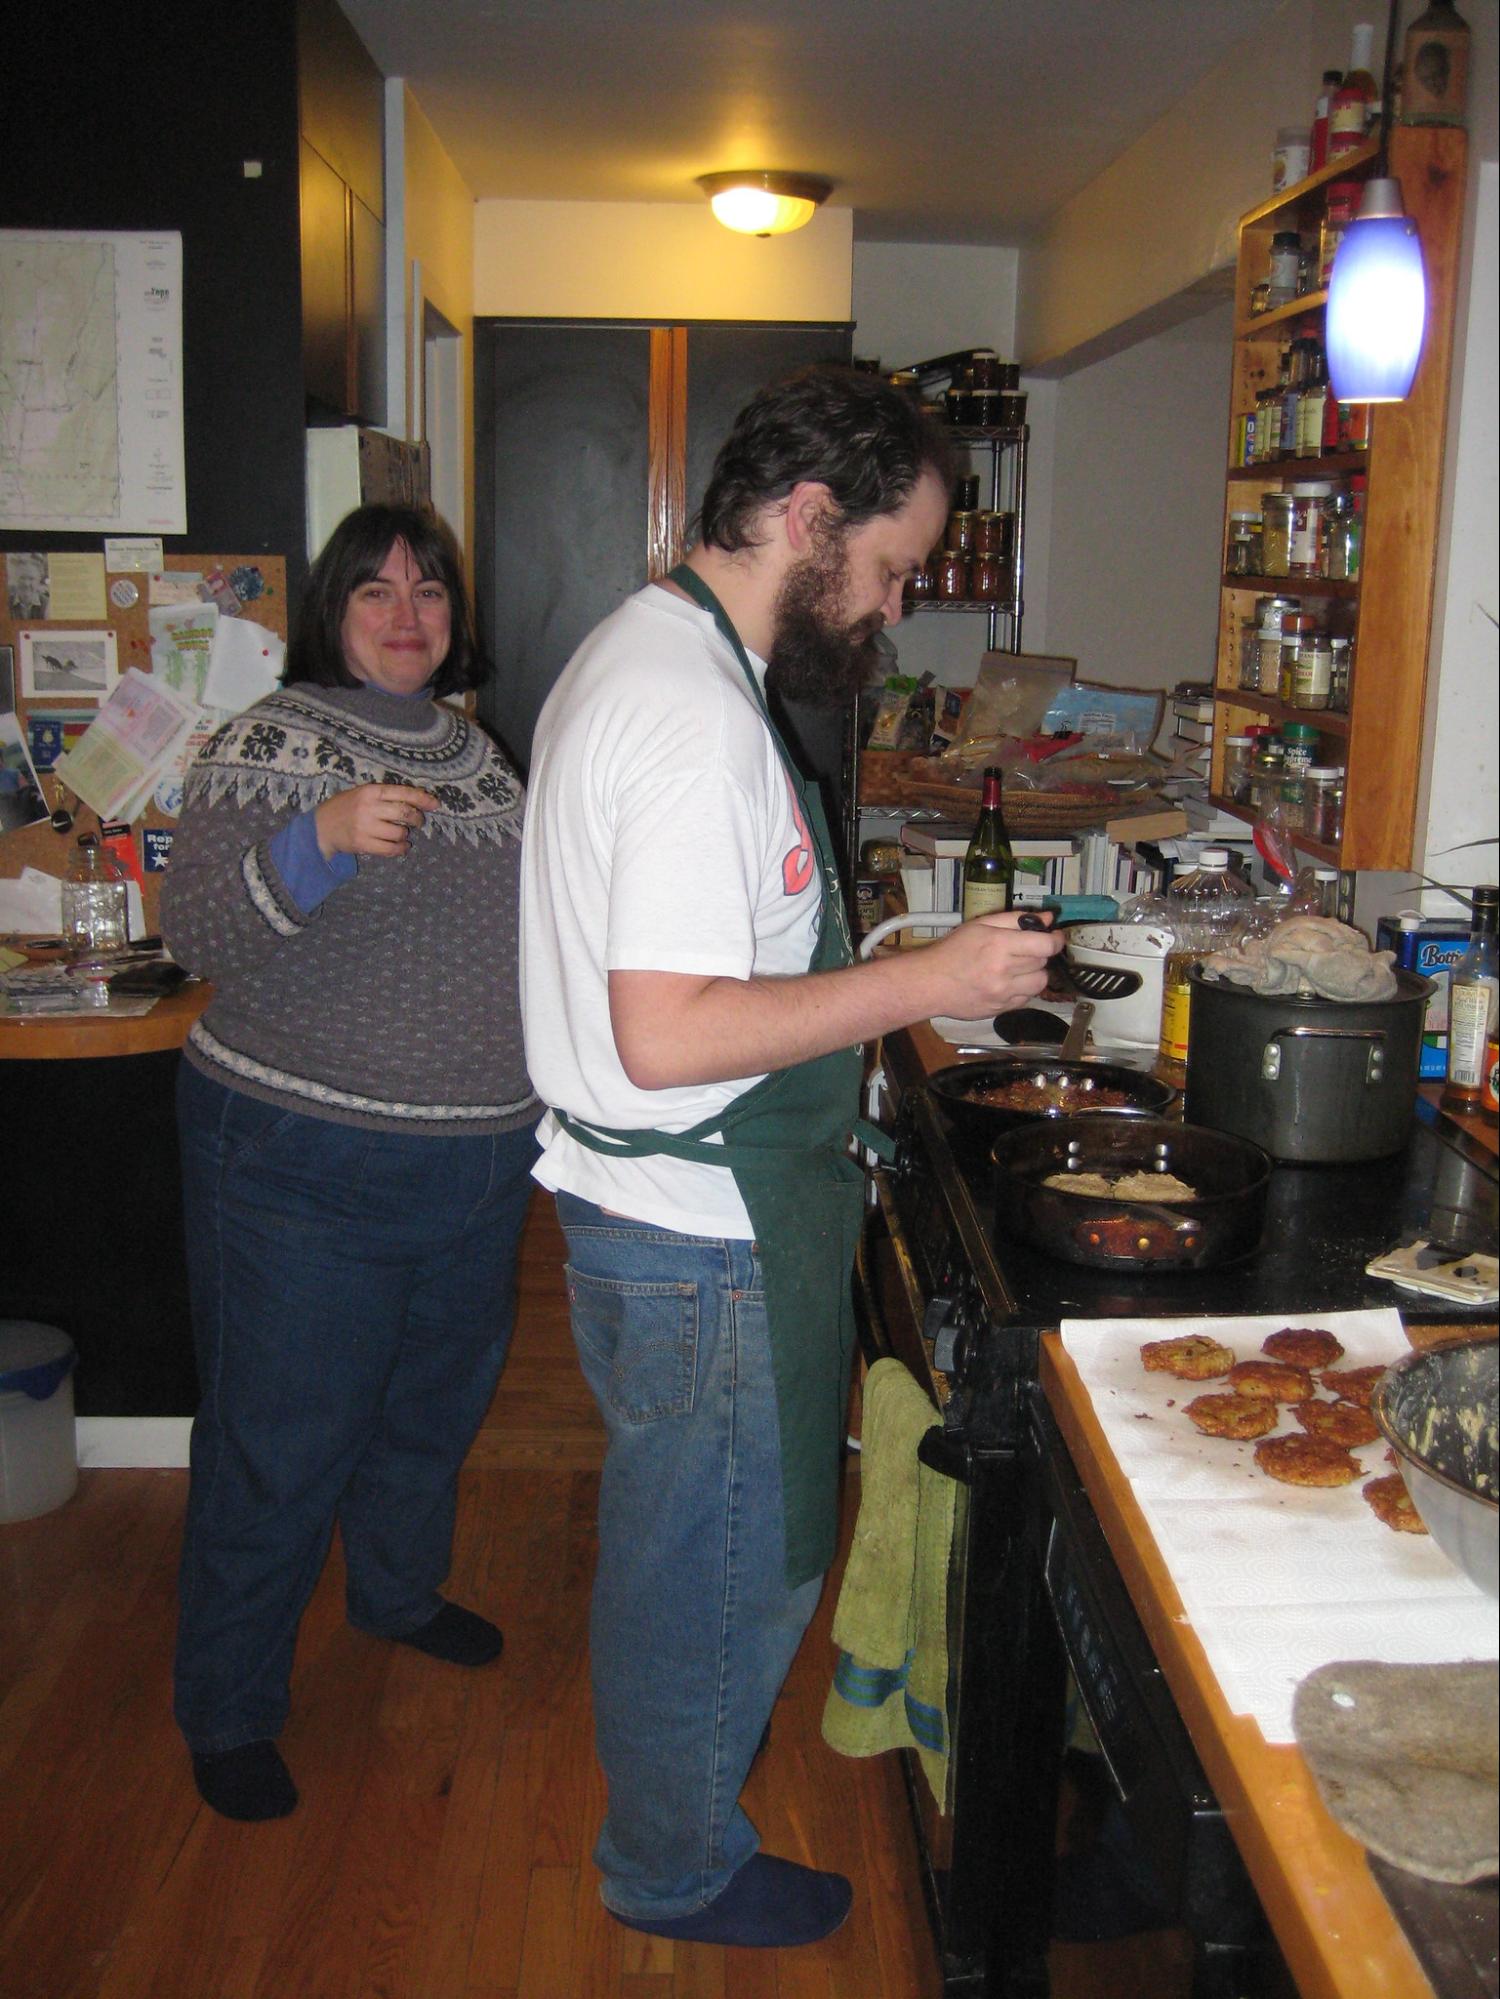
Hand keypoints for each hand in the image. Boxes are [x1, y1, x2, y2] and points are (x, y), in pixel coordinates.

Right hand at [314, 783, 440, 859]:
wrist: (321, 827)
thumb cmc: (345, 808)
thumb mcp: (361, 794)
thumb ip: (384, 796)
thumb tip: (416, 801)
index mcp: (370, 791)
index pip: (402, 793)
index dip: (422, 798)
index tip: (435, 804)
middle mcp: (369, 807)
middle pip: (405, 813)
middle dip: (417, 819)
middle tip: (418, 821)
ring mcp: (365, 827)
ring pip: (400, 833)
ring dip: (405, 835)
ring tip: (401, 834)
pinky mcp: (363, 844)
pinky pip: (391, 849)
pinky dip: (400, 849)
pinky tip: (401, 847)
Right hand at [926, 909, 1062, 1017]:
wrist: (930, 983)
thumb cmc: (953, 950)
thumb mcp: (980, 925)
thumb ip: (1015, 919)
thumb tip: (1048, 918)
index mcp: (999, 945)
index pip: (1045, 945)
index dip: (1055, 940)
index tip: (1054, 937)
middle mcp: (1004, 971)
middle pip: (1042, 962)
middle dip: (1039, 953)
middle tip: (1025, 949)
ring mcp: (1003, 993)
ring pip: (1040, 983)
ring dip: (1035, 973)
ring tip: (1019, 968)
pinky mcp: (1001, 1009)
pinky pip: (1027, 999)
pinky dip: (1023, 989)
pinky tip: (1008, 982)